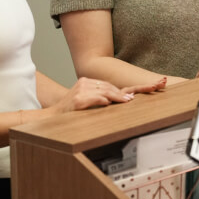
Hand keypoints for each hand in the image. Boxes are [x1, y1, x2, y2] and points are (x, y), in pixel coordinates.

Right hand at [52, 76, 166, 113]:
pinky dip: (101, 100)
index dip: (130, 87)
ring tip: (126, 100)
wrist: (52, 115)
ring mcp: (82, 90)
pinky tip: (108, 102)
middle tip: (138, 96)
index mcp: (91, 83)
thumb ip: (104, 98)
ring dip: (117, 96)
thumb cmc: (72, 110)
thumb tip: (126, 98)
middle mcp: (87, 83)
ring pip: (104, 92)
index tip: (146, 88)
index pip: (113, 84)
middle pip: (110, 87)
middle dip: (125, 92)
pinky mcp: (78, 100)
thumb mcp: (89, 102)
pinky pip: (93, 98)